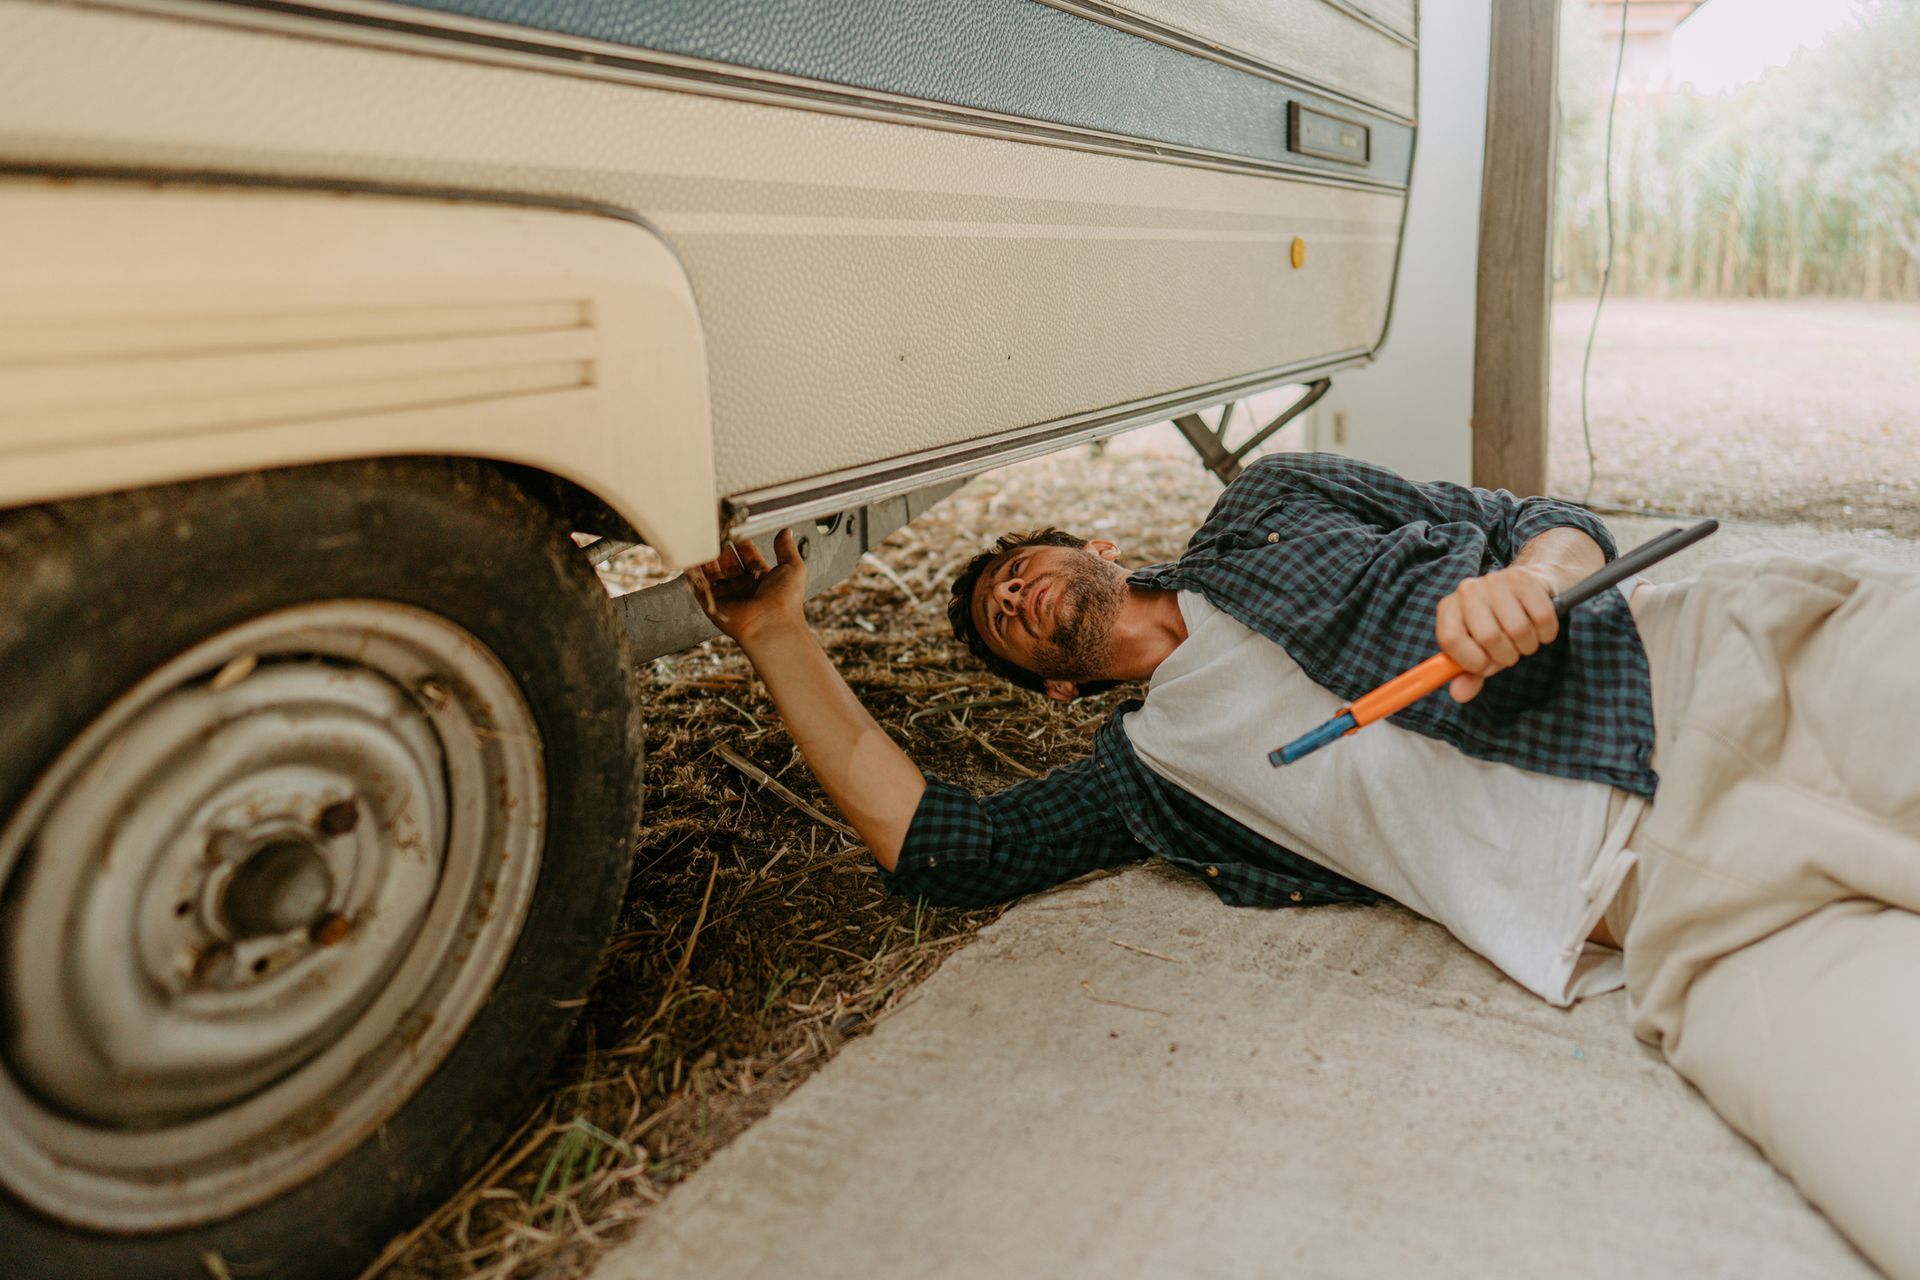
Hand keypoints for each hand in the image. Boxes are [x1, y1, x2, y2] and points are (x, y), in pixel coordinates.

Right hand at [684, 528, 808, 645]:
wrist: (772, 625)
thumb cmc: (785, 601)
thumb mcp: (793, 568)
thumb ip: (786, 549)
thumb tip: (786, 532)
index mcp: (762, 579)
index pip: (748, 556)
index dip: (740, 542)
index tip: (733, 529)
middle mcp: (744, 587)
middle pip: (728, 562)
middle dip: (721, 548)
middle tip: (715, 532)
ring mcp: (728, 596)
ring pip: (712, 572)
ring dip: (707, 557)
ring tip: (702, 540)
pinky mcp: (713, 605)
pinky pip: (700, 587)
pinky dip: (693, 573)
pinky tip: (690, 558)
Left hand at [1434, 565, 1558, 702]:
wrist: (1526, 589)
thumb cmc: (1498, 625)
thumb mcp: (1480, 651)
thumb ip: (1468, 675)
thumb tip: (1459, 694)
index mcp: (1449, 609)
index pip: (1451, 640)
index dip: (1472, 661)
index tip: (1485, 665)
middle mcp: (1467, 591)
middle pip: (1489, 637)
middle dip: (1506, 656)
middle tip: (1510, 652)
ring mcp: (1495, 581)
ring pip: (1518, 630)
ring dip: (1527, 646)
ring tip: (1524, 640)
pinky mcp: (1523, 579)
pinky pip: (1543, 619)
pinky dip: (1546, 633)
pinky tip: (1539, 628)